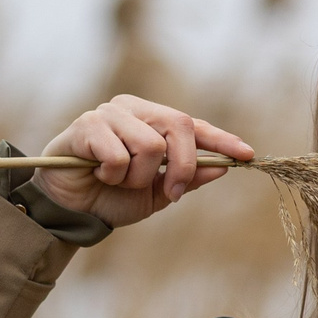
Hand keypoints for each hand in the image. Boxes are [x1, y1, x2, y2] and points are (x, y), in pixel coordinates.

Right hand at [34, 95, 252, 228]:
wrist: (69, 209)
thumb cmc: (111, 197)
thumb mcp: (156, 194)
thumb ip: (186, 179)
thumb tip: (221, 169)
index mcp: (152, 120)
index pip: (193, 125)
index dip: (221, 139)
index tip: (247, 155)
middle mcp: (133, 109)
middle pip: (178, 126)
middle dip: (183, 165)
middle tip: (171, 190)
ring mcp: (110, 113)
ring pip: (150, 145)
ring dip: (138, 177)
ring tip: (118, 181)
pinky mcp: (87, 125)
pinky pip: (119, 154)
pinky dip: (113, 174)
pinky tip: (98, 175)